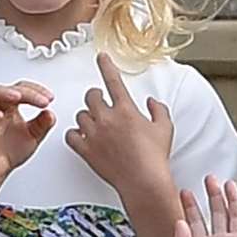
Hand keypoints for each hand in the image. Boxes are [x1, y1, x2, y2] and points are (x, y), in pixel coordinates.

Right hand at [0, 81, 54, 188]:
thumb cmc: (8, 153)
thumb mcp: (33, 138)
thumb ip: (43, 125)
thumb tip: (50, 113)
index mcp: (10, 108)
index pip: (21, 88)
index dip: (36, 90)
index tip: (49, 99)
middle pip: (6, 87)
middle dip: (26, 91)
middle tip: (41, 101)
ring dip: (3, 91)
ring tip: (18, 96)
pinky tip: (0, 115)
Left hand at [65, 53, 173, 200]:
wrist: (143, 180)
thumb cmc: (155, 156)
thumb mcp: (165, 128)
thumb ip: (158, 110)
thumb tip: (150, 101)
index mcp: (126, 110)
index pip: (113, 81)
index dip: (106, 66)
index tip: (101, 56)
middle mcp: (107, 119)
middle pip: (91, 96)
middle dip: (95, 97)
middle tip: (100, 102)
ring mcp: (94, 134)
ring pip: (80, 115)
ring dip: (87, 117)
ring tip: (96, 124)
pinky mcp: (85, 150)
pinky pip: (71, 136)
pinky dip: (75, 135)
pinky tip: (83, 137)